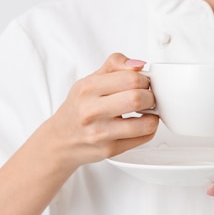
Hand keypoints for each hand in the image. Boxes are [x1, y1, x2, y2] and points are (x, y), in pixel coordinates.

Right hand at [44, 53, 157, 168]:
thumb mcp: (89, 80)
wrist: (60, 140)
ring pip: (144, 123)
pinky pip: (143, 138)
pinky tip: (140, 125)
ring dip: (153, 116)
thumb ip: (114, 65)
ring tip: (146, 112)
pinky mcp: (109, 150)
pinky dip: (148, 130)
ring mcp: (100, 133)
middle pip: (138, 99)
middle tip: (147, 97)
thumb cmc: (78, 108)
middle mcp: (91, 111)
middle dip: (150, 97)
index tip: (143, 83)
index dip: (144, 79)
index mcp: (88, 88)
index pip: (130, 78)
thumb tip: (139, 64)